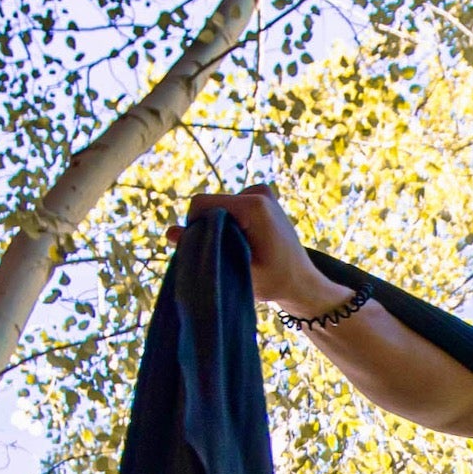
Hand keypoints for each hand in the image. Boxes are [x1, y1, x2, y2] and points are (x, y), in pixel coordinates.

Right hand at [170, 185, 342, 317]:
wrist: (303, 282)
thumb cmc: (275, 282)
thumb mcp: (235, 269)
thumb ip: (203, 250)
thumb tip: (169, 232)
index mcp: (254, 206)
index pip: (201, 204)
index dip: (194, 227)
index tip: (208, 250)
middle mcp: (259, 192)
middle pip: (209, 204)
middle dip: (207, 228)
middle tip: (225, 255)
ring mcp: (261, 191)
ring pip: (217, 206)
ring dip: (219, 227)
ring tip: (239, 250)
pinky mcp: (260, 196)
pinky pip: (228, 207)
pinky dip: (229, 223)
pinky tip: (244, 242)